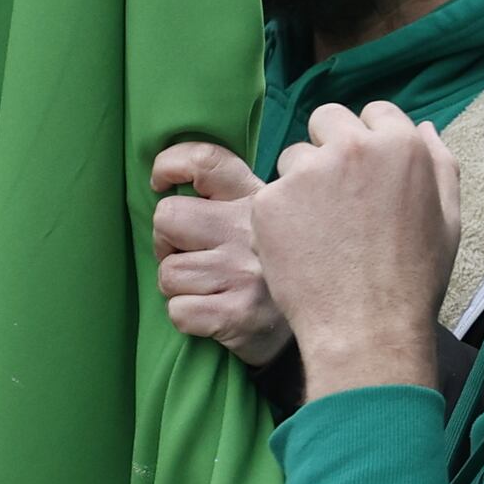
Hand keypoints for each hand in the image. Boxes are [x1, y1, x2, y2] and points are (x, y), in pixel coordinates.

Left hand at [151, 139, 292, 363]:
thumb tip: (172, 187)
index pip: (204, 161)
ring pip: (169, 272)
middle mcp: (249, 230)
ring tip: (209, 289)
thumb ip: (232, 198)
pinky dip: (187, 317)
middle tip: (188, 255)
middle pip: (168, 217)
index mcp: (255, 198)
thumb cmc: (277, 270)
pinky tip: (214, 315)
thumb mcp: (268, 221)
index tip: (160, 183)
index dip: (170, 164)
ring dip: (179, 287)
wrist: (323, 322)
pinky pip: (178, 311)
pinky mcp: (237, 312)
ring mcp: (243, 272)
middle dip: (165, 242)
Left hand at [245, 101, 459, 395]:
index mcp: (401, 146)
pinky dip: (280, 218)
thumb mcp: (449, 219)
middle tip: (338, 197)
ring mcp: (307, 172)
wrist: (367, 328)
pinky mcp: (269, 199)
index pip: (375, 112)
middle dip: (330, 147)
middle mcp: (352, 147)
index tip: (368, 175)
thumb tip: (424, 126)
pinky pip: (271, 195)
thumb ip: (440, 164)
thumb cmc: (415, 279)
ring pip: (294, 158)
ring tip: (320, 231)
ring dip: (303, 183)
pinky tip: (300, 249)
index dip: (371, 141)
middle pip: (327, 120)